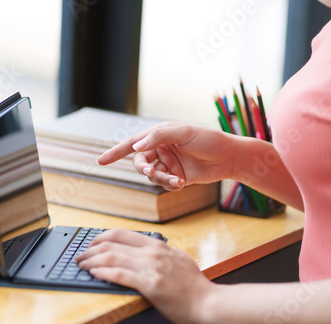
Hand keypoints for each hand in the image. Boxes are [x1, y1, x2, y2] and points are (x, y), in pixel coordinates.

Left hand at [75, 229, 214, 323]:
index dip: (101, 237)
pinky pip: (119, 274)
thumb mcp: (176, 259)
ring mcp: (151, 267)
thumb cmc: (193, 285)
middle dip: (91, 249)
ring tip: (83, 265)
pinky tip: (94, 273)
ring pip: (112, 257)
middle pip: (112, 243)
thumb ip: (158, 253)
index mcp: (157, 245)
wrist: (208, 302)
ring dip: (92, 260)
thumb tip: (140, 252)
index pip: (122, 234)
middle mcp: (152, 252)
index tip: (91, 244)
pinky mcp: (149, 284)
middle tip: (81, 256)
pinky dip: (103, 272)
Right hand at [98, 122, 237, 190]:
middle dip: (145, 169)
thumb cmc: (209, 139)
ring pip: (152, 176)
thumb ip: (159, 136)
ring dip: (162, 179)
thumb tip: (137, 145)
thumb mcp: (184, 133)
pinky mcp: (176, 177)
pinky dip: (171, 185)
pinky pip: (165, 184)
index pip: (132, 143)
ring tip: (178, 179)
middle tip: (151, 172)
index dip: (115, 152)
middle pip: (140, 163)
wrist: (230, 158)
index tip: (100, 161)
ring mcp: (168, 164)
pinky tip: (182, 182)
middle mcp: (161, 149)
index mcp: (159, 135)